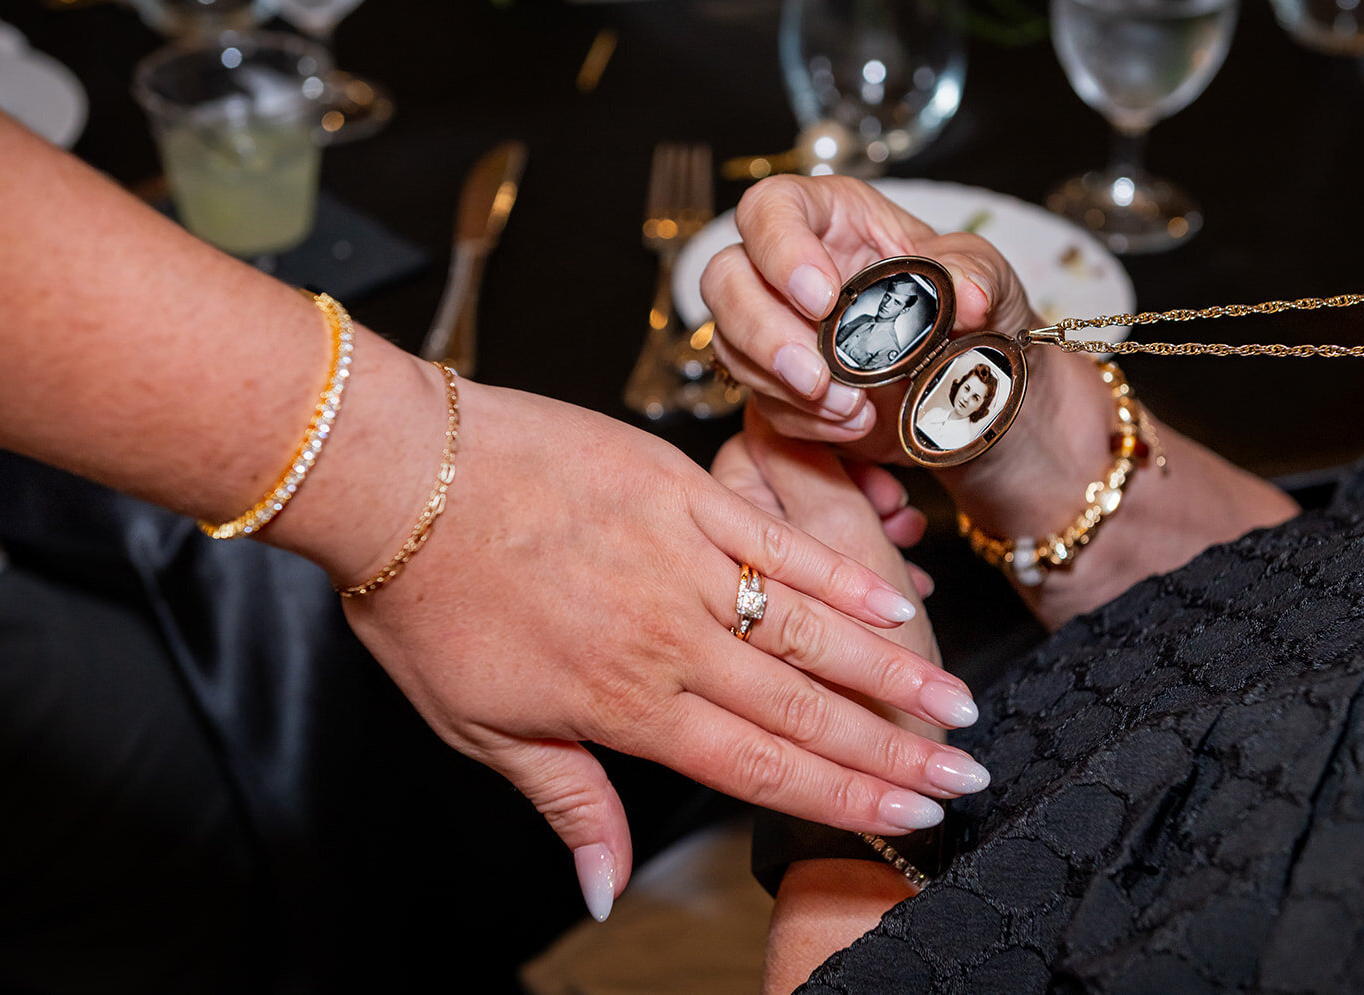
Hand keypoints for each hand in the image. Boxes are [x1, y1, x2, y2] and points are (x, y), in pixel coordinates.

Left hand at [337, 381, 984, 921]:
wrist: (398, 473)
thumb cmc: (428, 599)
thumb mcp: (477, 726)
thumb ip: (566, 800)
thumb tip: (603, 891)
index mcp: (623, 701)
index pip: (759, 765)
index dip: (843, 796)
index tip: (909, 816)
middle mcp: (670, 635)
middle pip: (804, 706)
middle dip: (892, 748)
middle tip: (965, 773)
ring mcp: (682, 556)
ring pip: (808, 626)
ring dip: (890, 668)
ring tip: (956, 701)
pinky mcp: (680, 489)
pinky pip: (776, 538)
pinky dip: (838, 572)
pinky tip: (893, 598)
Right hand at [701, 175, 1038, 458]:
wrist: (971, 389)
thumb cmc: (968, 310)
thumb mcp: (987, 278)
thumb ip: (975, 275)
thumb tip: (966, 295)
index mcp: (832, 218)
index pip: (771, 207)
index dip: (780, 248)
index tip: (821, 298)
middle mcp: (787, 266)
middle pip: (725, 278)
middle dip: (762, 331)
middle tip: (817, 374)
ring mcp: (773, 325)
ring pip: (729, 344)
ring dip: (782, 386)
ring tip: (852, 409)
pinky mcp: (775, 381)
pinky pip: (759, 400)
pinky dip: (801, 420)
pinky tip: (851, 426)